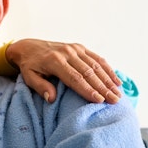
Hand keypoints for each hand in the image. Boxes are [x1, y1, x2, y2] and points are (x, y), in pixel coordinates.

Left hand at [6, 39, 121, 103]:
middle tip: (114, 101)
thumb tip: (51, 99)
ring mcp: (75, 49)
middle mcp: (67, 53)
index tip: (99, 100)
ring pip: (96, 65)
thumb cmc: (30, 66)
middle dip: (103, 88)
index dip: (88, 90)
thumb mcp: (28, 77)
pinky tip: (116, 81)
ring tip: (118, 94)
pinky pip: (96, 58)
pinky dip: (108, 69)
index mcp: (54, 61)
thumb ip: (39, 87)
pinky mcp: (80, 47)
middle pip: (89, 72)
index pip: (75, 78)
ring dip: (109, 80)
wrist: (29, 47)